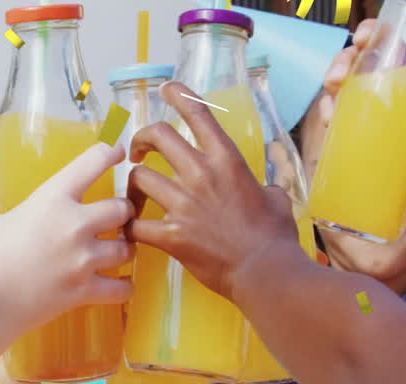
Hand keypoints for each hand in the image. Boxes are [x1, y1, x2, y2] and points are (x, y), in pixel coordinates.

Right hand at [0, 143, 133, 334]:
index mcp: (52, 199)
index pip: (93, 162)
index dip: (109, 153)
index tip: (118, 153)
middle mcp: (76, 224)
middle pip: (122, 209)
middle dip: (122, 213)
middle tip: (116, 219)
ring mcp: (84, 259)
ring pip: (127, 248)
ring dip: (123, 249)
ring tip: (116, 253)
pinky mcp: (85, 290)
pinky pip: (121, 288)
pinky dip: (123, 287)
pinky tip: (120, 285)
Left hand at [124, 81, 299, 300]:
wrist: (265, 272)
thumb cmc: (275, 237)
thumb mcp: (276, 198)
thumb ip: (261, 186)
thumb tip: (261, 189)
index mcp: (227, 160)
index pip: (198, 114)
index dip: (178, 95)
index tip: (165, 90)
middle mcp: (201, 174)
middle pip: (157, 136)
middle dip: (141, 138)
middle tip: (137, 151)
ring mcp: (183, 203)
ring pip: (139, 177)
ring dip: (133, 185)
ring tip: (135, 197)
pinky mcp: (170, 234)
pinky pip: (135, 224)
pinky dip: (129, 226)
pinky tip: (131, 231)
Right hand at [319, 19, 405, 214]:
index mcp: (400, 73)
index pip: (381, 43)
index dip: (368, 34)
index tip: (363, 40)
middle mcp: (377, 88)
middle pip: (350, 64)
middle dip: (337, 64)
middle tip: (337, 79)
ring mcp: (362, 112)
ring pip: (334, 91)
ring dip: (327, 93)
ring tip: (332, 109)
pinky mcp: (351, 135)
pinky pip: (331, 121)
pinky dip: (326, 118)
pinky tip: (329, 124)